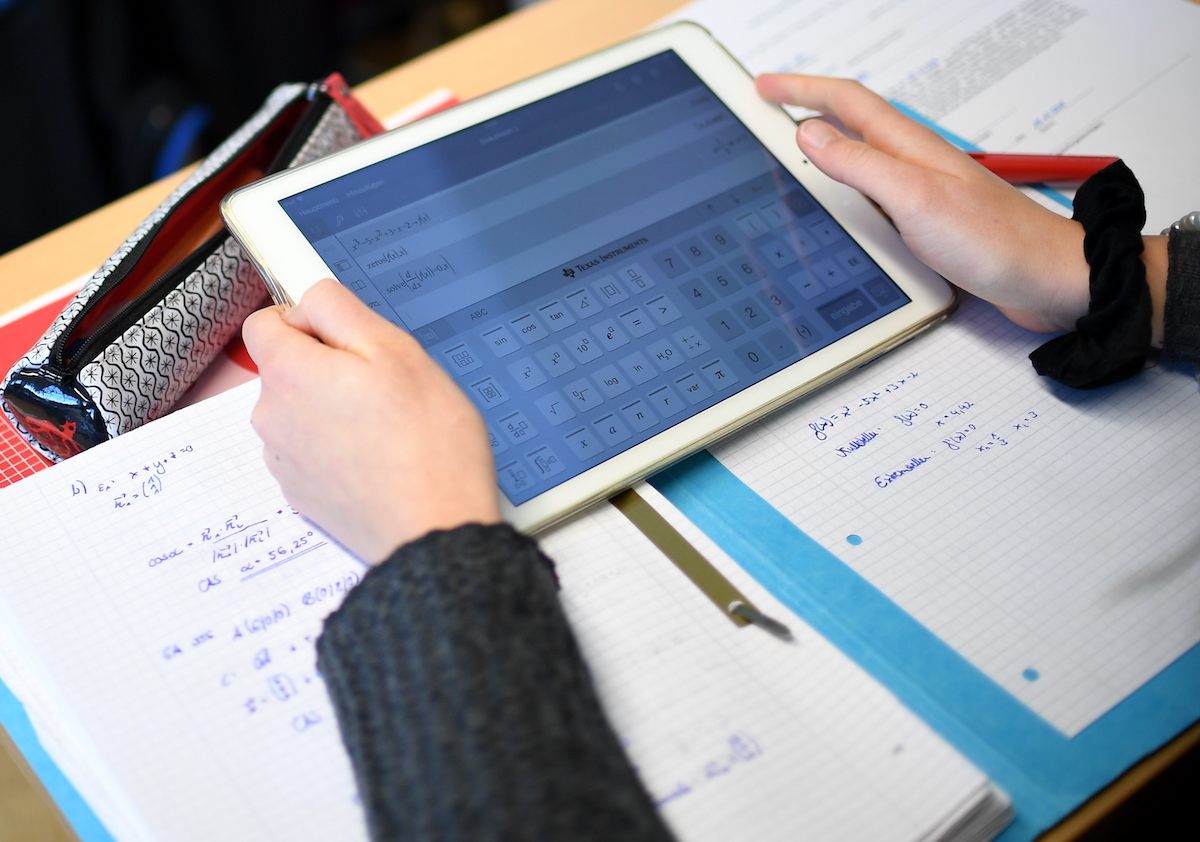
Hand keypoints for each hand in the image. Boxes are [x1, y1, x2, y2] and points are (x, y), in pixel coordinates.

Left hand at [243, 279, 500, 562]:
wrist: (433, 529)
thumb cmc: (427, 444)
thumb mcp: (397, 350)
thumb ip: (340, 309)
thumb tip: (308, 298)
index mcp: (289, 373)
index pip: (265, 321)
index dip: (309, 321)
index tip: (347, 339)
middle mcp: (272, 417)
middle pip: (286, 369)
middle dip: (327, 368)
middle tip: (385, 386)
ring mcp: (283, 460)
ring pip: (301, 412)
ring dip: (334, 410)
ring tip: (388, 428)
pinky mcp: (300, 493)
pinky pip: (312, 451)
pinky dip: (338, 449)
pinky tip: (379, 459)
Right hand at [755, 74, 1093, 333]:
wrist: (1046, 279)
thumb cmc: (994, 241)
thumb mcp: (913, 198)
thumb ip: (860, 164)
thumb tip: (811, 134)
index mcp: (908, 147)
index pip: (845, 102)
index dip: (801, 89)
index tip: (765, 87)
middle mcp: (914, 163)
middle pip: (851, 122)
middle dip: (807, 108)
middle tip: (772, 106)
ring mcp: (922, 191)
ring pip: (862, 157)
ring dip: (826, 145)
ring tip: (794, 145)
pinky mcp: (929, 221)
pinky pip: (875, 192)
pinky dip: (847, 185)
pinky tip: (843, 201)